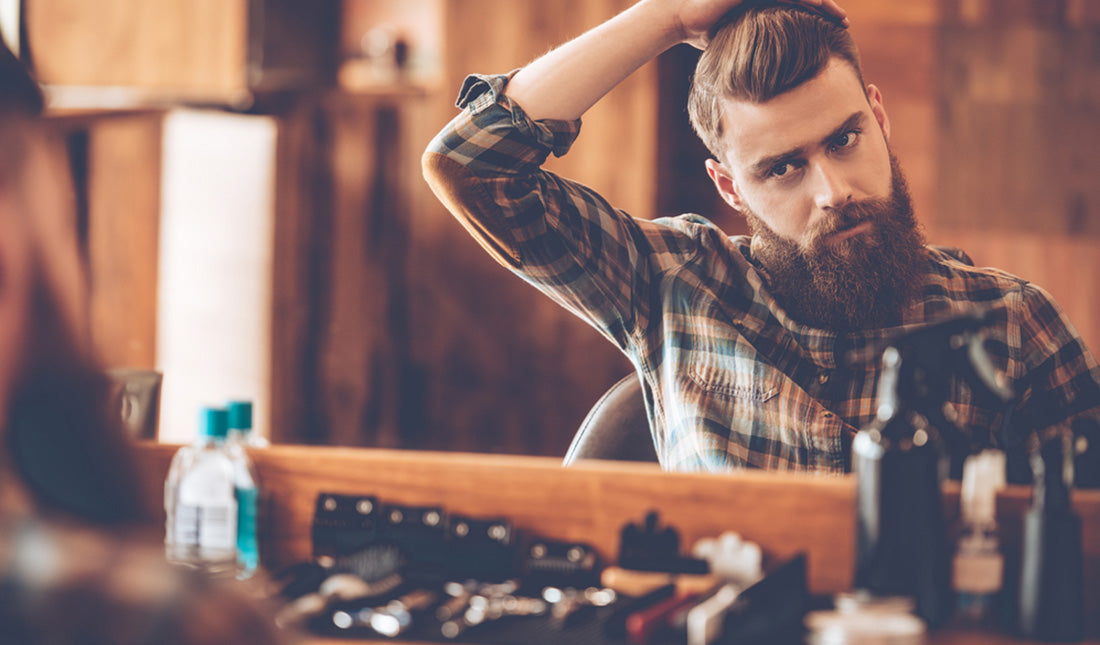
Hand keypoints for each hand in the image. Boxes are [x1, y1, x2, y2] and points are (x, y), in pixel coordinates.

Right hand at [667, 0, 848, 48]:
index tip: (832, 31)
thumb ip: (742, 52)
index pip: (795, 8)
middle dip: (825, 10)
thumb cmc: (698, 30)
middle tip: (844, 24)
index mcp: (761, 4)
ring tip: (839, 18)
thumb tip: (750, 79)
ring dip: (821, 4)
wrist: (680, 15)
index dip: (814, 16)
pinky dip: (804, 1)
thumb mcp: (728, 43)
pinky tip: (820, 7)